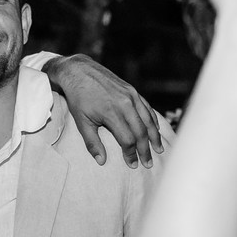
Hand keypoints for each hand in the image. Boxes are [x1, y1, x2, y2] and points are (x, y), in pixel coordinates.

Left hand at [44, 54, 163, 167]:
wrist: (79, 71)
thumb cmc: (78, 98)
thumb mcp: (82, 121)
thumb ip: (92, 142)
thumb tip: (101, 161)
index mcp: (112, 113)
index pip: (127, 139)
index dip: (131, 154)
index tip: (132, 165)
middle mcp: (125, 104)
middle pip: (141, 132)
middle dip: (145, 150)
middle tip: (148, 163)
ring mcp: (131, 95)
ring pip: (148, 120)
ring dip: (154, 136)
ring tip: (158, 149)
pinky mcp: (132, 90)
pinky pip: (147, 107)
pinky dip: (153, 120)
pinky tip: (155, 129)